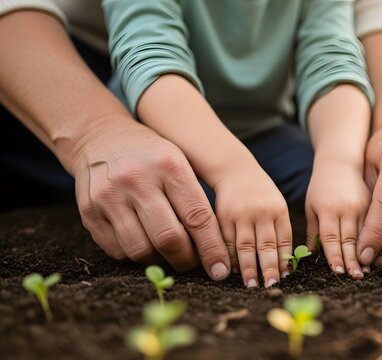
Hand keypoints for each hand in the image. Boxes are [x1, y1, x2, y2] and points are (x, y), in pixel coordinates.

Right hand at [70, 116, 230, 279]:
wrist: (101, 137)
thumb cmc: (152, 156)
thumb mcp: (180, 163)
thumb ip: (195, 200)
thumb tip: (215, 249)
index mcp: (169, 166)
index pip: (196, 217)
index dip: (211, 249)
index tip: (220, 270)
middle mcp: (137, 180)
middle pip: (168, 238)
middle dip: (185, 260)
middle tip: (192, 263)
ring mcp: (109, 196)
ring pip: (140, 250)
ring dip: (160, 262)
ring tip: (169, 256)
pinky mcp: (89, 211)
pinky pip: (117, 250)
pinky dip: (135, 256)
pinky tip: (145, 246)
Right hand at [213, 158, 291, 287]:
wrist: (236, 170)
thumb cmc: (261, 194)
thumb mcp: (277, 205)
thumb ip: (280, 229)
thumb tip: (284, 262)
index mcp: (279, 210)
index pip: (284, 240)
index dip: (283, 261)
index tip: (283, 278)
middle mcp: (262, 212)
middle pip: (266, 245)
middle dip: (268, 268)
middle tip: (270, 286)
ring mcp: (242, 214)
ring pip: (246, 246)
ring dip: (248, 268)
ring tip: (251, 284)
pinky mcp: (224, 216)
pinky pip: (227, 241)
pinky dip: (230, 257)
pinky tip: (233, 270)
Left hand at [305, 161, 370, 278]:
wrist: (340, 163)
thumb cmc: (321, 187)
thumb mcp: (311, 207)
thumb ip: (313, 231)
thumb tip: (309, 256)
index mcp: (328, 209)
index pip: (331, 237)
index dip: (335, 255)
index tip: (338, 272)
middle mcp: (347, 208)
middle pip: (350, 239)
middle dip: (353, 259)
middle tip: (356, 277)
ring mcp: (363, 206)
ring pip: (366, 233)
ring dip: (367, 252)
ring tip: (369, 270)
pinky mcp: (374, 204)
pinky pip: (377, 224)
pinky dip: (378, 239)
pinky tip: (380, 253)